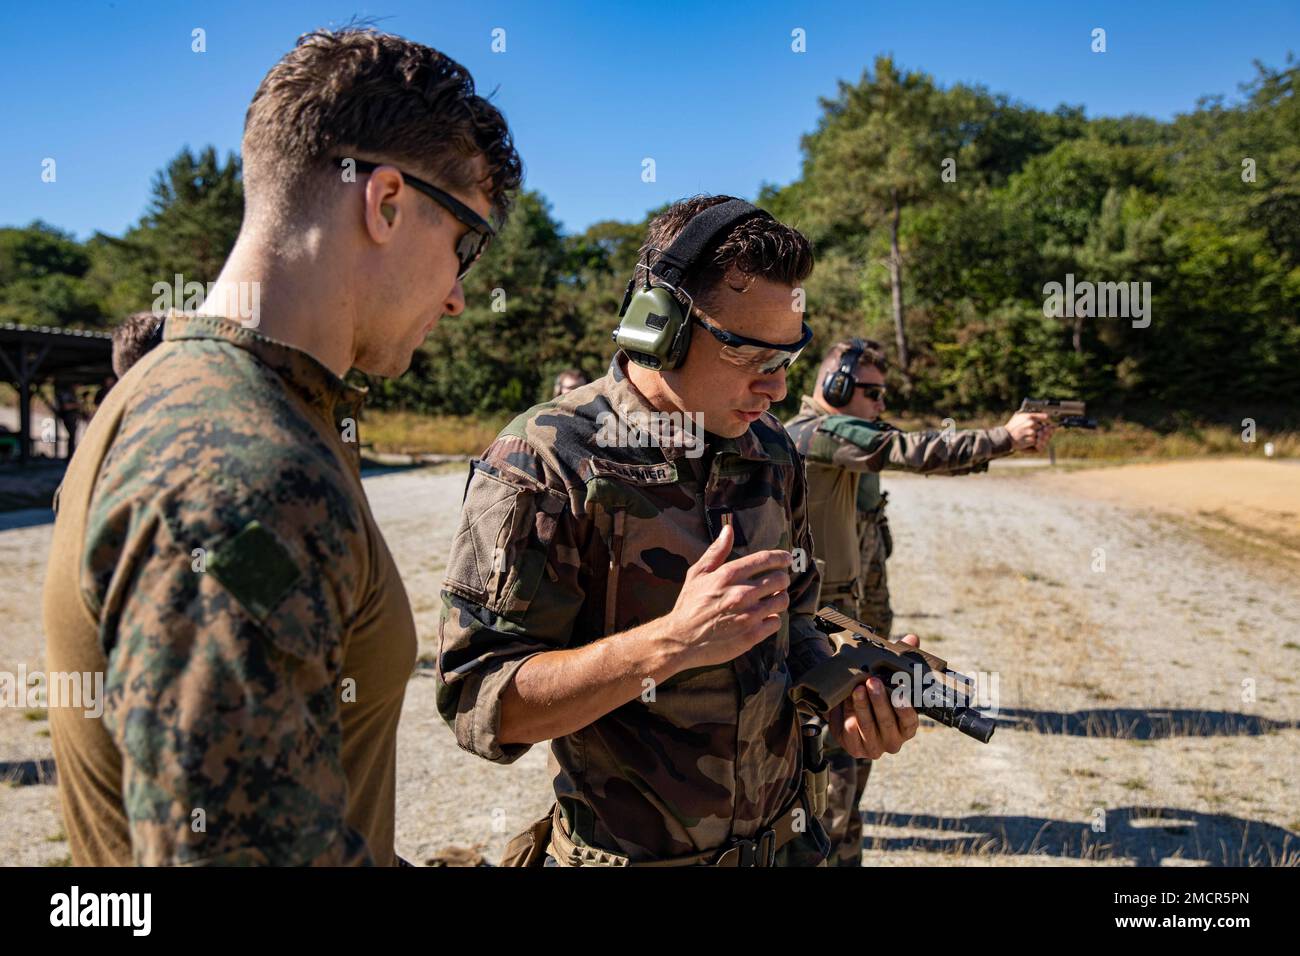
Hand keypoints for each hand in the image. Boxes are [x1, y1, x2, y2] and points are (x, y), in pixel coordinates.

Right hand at [662, 524, 791, 670]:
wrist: (681, 640)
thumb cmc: (689, 605)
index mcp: (729, 575)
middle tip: (777, 582)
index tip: (787, 559)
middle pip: (780, 579)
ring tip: (772, 600)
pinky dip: (773, 619)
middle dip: (782, 579)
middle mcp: (741, 593)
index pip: (765, 559)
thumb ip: (716, 551)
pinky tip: (764, 618)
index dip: (781, 557)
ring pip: (782, 601)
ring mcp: (748, 615)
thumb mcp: (697, 574)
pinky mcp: (751, 635)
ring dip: (780, 599)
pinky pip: (776, 622)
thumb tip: (728, 529)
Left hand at [828, 634, 921, 758]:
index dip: (905, 707)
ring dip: (862, 706)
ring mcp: (873, 747)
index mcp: (906, 727)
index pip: (910, 721)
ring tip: (857, 688)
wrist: (850, 709)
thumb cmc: (876, 694)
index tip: (899, 691)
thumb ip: (901, 659)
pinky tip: (844, 701)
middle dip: (879, 700)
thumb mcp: (889, 678)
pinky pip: (849, 734)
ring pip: (867, 727)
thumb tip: (912, 639)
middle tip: (872, 681)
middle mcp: (893, 741)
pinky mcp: (854, 748)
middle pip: (886, 722)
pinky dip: (846, 715)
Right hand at [1004, 412, 1054, 451]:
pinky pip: (1037, 441)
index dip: (1047, 420)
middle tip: (1036, 432)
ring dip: (1038, 437)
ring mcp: (1032, 432)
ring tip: (1031, 437)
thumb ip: (1030, 415)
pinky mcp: (1031, 440)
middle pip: (1044, 427)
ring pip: (1041, 434)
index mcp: (1029, 416)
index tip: (1047, 423)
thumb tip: (1041, 415)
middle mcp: (1031, 423)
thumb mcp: (1019, 416)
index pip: (1045, 416)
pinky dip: (1034, 442)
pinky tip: (1028, 441)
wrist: (1005, 437)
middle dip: (1041, 430)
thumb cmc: (1012, 427)